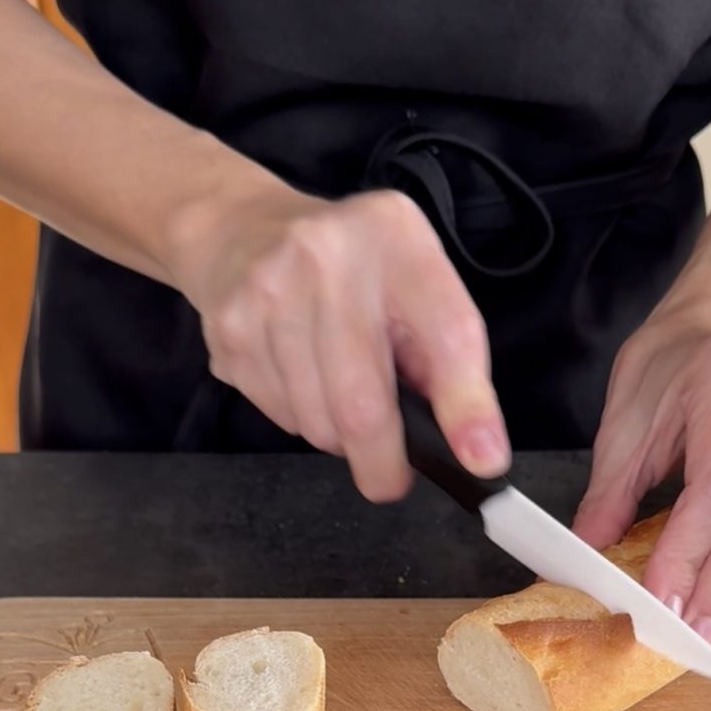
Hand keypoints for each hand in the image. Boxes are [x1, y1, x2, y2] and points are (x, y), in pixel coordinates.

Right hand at [169, 184, 509, 499]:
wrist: (243, 231)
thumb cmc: (353, 271)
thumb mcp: (416, 285)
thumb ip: (445, 356)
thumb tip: (471, 446)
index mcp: (396, 238)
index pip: (445, 332)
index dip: (466, 405)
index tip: (482, 459)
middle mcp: (327, 257)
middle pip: (363, 403)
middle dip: (382, 462)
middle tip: (390, 480)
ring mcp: (268, 293)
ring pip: (317, 422)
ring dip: (339, 437)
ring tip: (341, 397)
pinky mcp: (228, 331)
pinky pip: (279, 416)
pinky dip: (301, 420)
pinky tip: (302, 379)